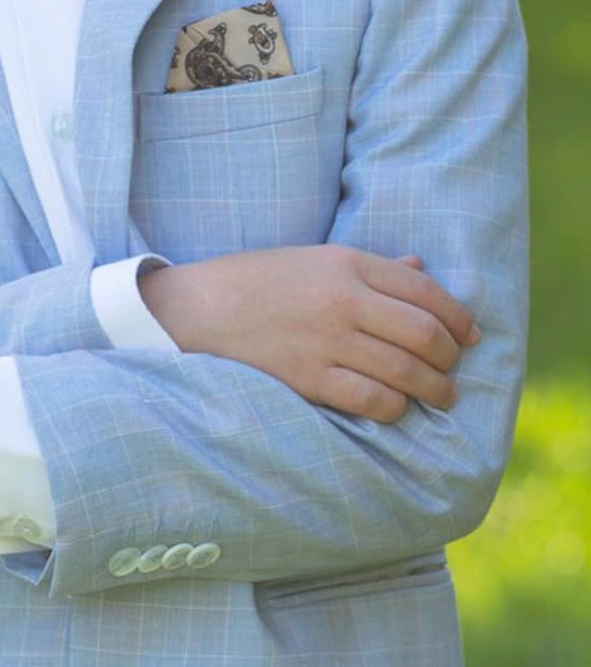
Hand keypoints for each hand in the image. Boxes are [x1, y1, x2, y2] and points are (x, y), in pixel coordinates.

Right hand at [140, 245, 480, 421]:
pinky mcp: (308, 379)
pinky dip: (395, 408)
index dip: (459, 319)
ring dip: (433, 390)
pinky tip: (396, 407)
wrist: (196, 309)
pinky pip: (373, 401)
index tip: (470, 337)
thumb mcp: (314, 258)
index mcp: (347, 262)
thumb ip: (372, 267)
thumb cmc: (258, 281)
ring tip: (438, 396)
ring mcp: (326, 341)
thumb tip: (422, 271)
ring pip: (406, 372)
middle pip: (425, 334)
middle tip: (453, 371)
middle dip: (450, 359)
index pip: (426, 292)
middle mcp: (342, 299)